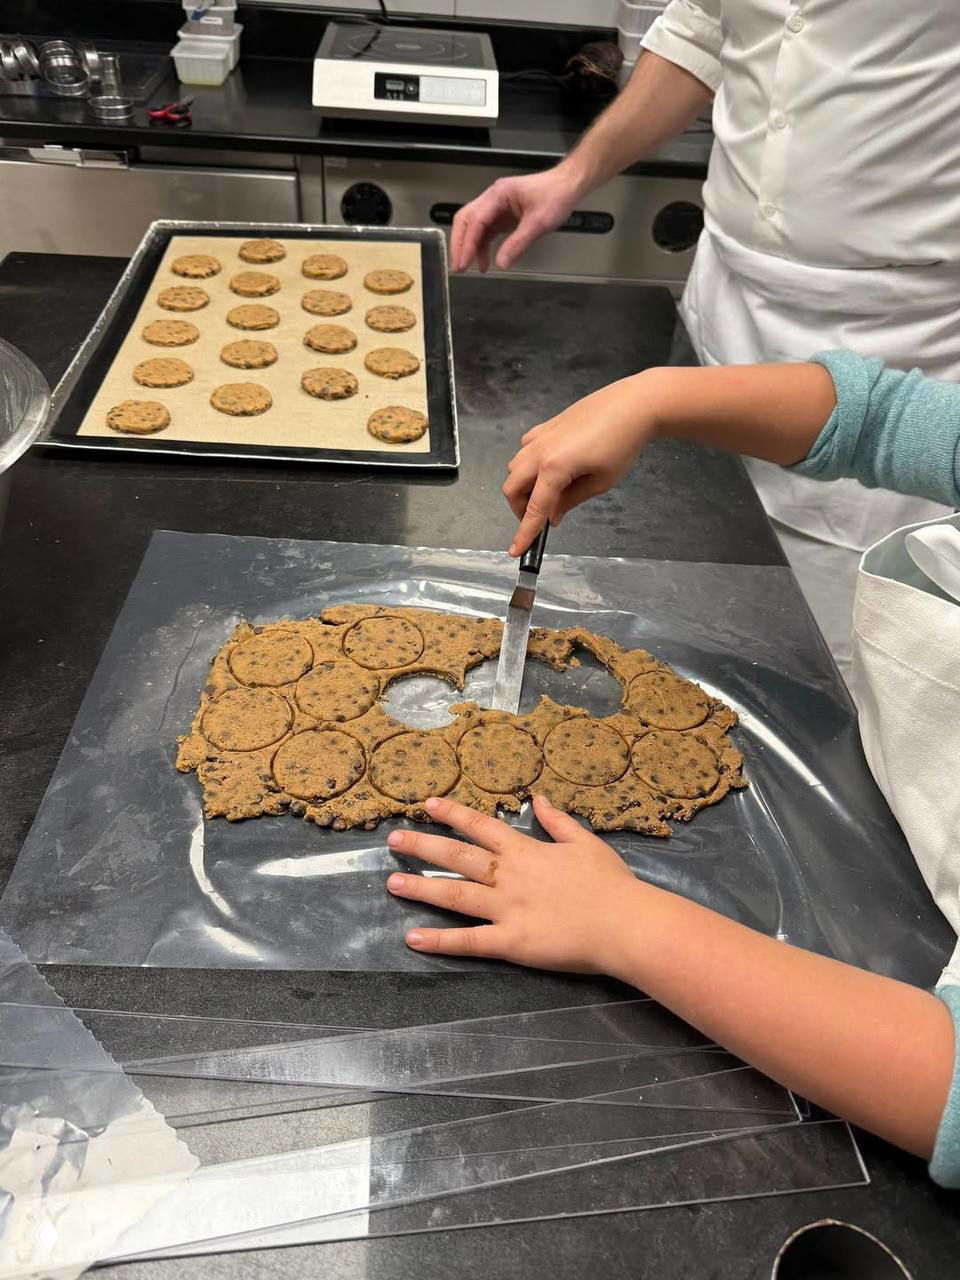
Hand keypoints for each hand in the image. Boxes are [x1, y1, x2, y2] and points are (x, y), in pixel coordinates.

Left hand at [385, 793, 645, 973]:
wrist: (624, 923)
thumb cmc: (610, 883)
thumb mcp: (585, 842)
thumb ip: (557, 821)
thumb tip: (537, 798)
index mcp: (526, 851)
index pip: (480, 827)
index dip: (452, 815)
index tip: (427, 805)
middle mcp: (509, 876)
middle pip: (457, 857)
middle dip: (422, 846)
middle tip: (392, 840)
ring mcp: (507, 909)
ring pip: (455, 895)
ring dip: (421, 888)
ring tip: (391, 883)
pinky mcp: (511, 942)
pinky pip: (470, 941)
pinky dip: (440, 941)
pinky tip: (414, 939)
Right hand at [450, 168, 581, 272]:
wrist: (568, 185)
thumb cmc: (556, 196)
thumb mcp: (538, 223)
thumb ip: (518, 244)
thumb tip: (501, 263)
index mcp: (499, 194)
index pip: (475, 221)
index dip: (467, 244)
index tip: (463, 262)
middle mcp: (493, 198)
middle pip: (466, 221)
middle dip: (460, 244)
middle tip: (459, 266)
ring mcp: (497, 206)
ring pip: (474, 226)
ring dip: (470, 247)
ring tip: (471, 268)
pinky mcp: (503, 214)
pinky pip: (486, 230)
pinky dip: (482, 245)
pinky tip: (484, 260)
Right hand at [503, 373, 655, 554]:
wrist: (633, 405)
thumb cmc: (623, 444)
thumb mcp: (601, 481)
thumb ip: (571, 500)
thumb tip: (553, 515)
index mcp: (554, 468)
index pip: (535, 508)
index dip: (525, 533)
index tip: (516, 550)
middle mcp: (540, 451)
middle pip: (512, 487)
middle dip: (520, 508)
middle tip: (540, 518)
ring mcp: (541, 436)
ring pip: (515, 467)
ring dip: (523, 486)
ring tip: (548, 494)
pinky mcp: (547, 426)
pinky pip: (525, 448)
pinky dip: (528, 464)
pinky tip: (548, 468)